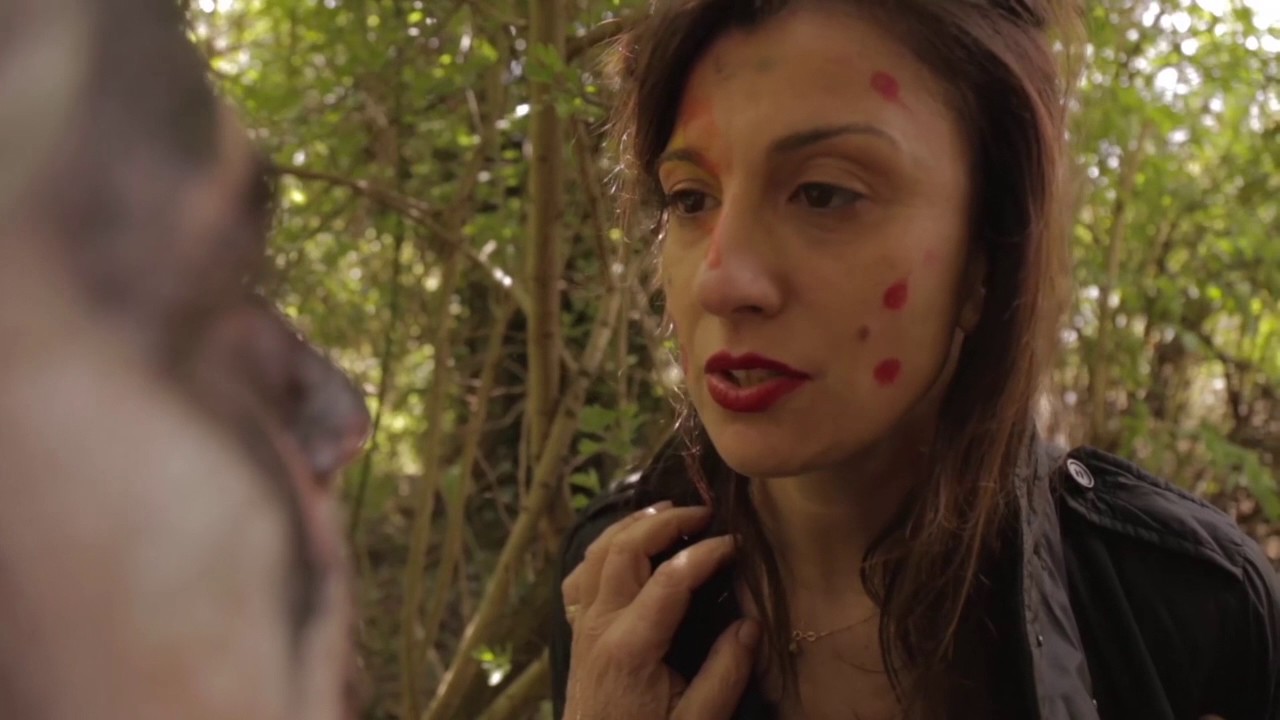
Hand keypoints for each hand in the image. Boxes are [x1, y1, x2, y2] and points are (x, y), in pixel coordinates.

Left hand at [560, 501, 759, 719]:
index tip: (737, 545)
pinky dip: (602, 551)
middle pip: (624, 549)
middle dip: (665, 521)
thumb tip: (751, 622)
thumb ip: (726, 671)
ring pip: (597, 553)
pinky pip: (580, 577)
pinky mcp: (577, 634)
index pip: (670, 578)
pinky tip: (625, 547)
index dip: (707, 552)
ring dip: (632, 526)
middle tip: (704, 513)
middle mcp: (599, 626)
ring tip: (668, 512)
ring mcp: (582, 627)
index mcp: (630, 647)